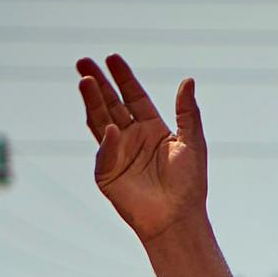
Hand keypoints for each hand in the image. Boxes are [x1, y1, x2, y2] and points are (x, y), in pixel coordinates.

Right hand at [76, 53, 206, 243]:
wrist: (178, 218)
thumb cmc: (189, 184)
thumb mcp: (193, 143)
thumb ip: (188, 113)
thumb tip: (188, 80)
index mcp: (152, 128)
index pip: (134, 96)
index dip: (123, 78)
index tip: (112, 58)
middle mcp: (132, 137)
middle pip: (111, 104)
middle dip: (97, 83)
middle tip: (84, 61)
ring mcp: (117, 153)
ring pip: (100, 121)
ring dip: (92, 101)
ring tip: (84, 80)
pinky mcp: (107, 173)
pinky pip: (105, 153)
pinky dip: (107, 142)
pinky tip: (111, 129)